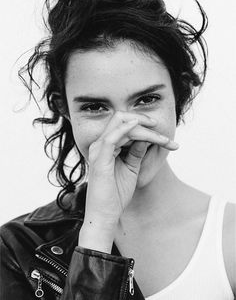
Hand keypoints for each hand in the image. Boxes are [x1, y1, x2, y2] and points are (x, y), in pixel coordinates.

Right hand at [83, 111, 177, 229]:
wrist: (105, 215)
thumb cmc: (116, 195)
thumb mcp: (131, 168)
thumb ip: (136, 152)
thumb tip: (146, 137)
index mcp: (105, 146)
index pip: (123, 125)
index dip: (144, 125)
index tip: (164, 136)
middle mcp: (100, 145)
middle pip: (121, 120)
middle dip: (145, 122)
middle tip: (165, 136)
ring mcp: (98, 150)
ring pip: (121, 126)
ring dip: (145, 130)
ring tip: (164, 140)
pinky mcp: (100, 159)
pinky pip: (112, 138)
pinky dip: (125, 129)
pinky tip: (139, 126)